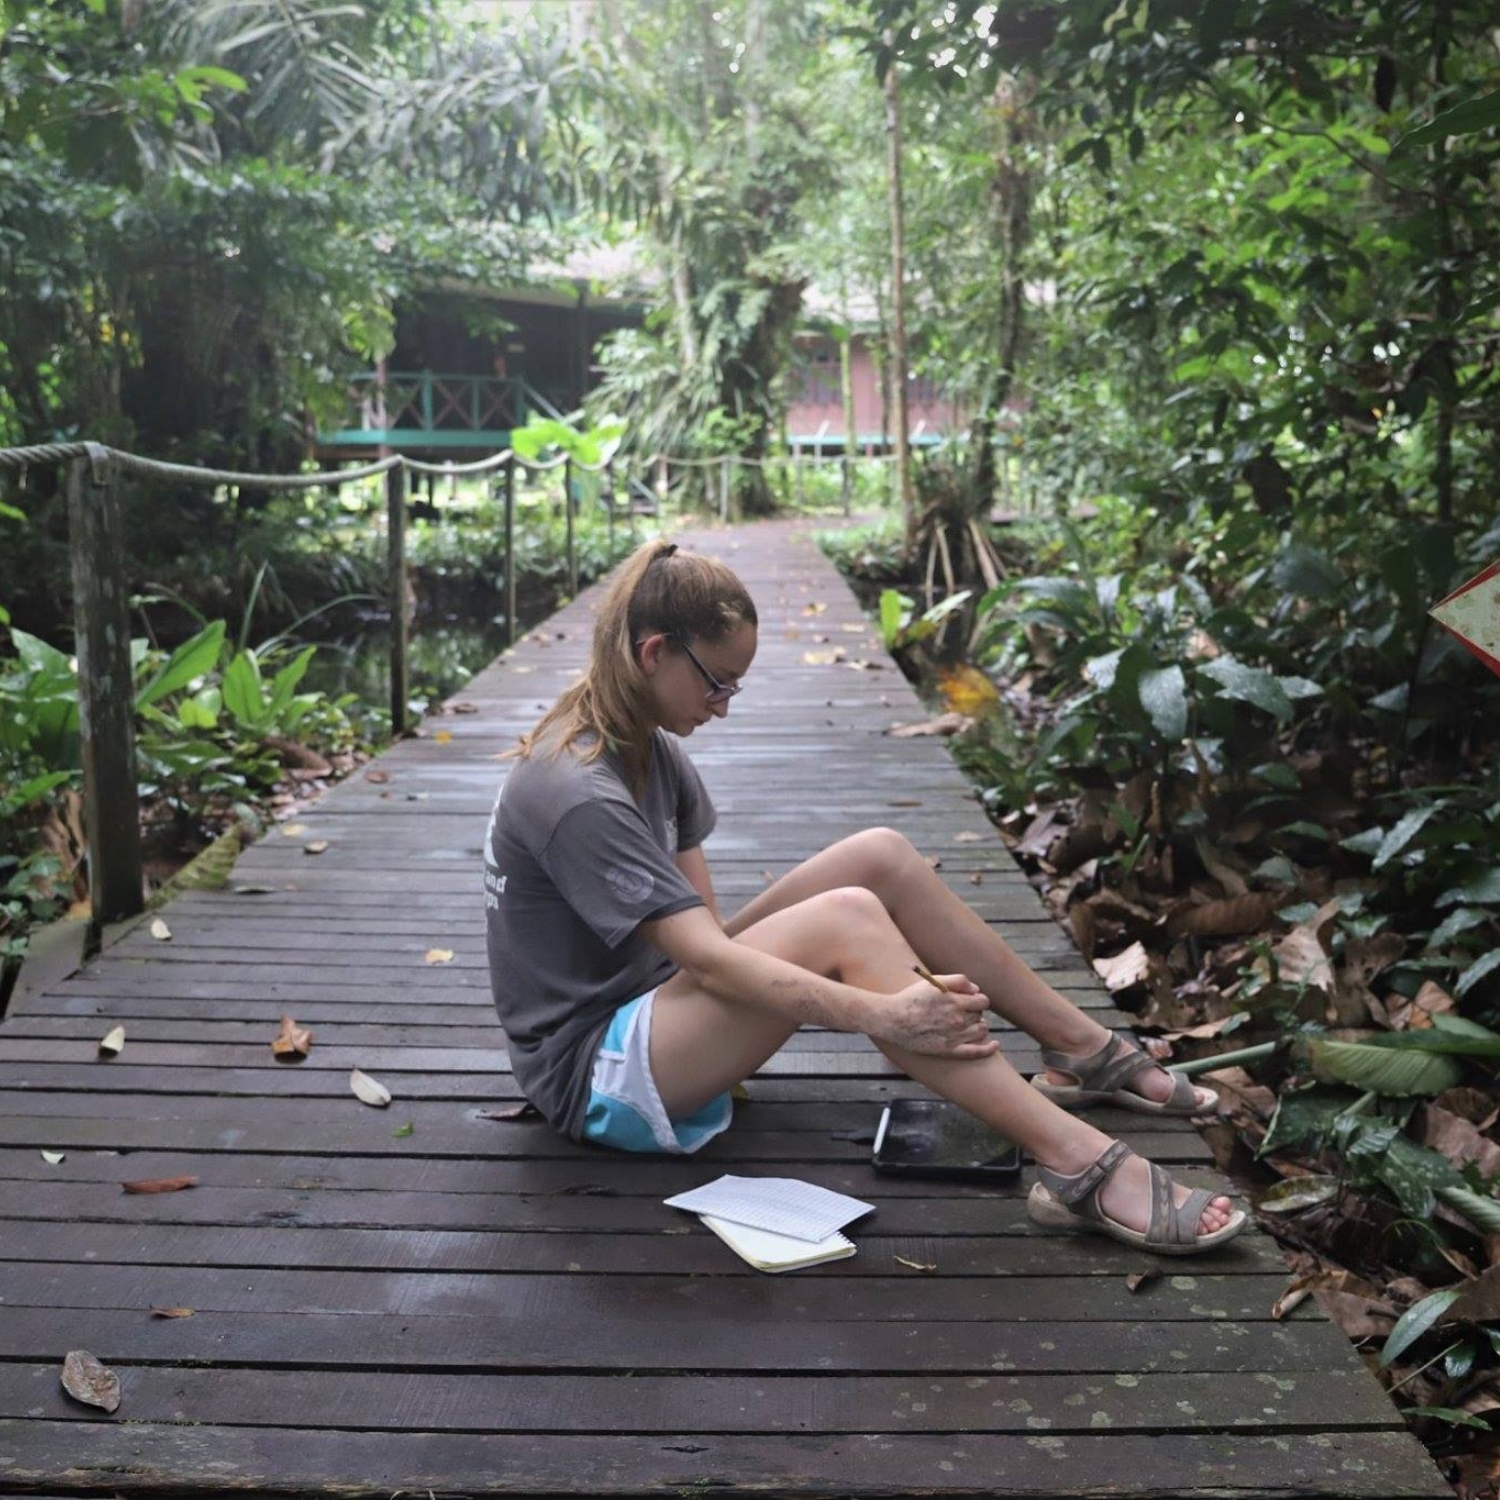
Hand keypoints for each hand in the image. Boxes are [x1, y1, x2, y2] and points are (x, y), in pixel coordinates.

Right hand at [875, 973, 997, 1058]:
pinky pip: (976, 1052)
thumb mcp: (934, 981)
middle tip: (961, 1011)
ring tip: (966, 1024)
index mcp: (956, 1002)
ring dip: (978, 1026)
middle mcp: (958, 1020)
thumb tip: (976, 989)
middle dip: (974, 1012)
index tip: (969, 1000)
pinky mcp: (949, 1050)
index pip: (982, 1000)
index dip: (977, 999)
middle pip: (980, 1015)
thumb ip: (959, 981)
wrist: (892, 1020)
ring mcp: (955, 1036)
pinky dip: (989, 1048)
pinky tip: (995, 1045)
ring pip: (981, 1030)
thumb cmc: (912, 998)